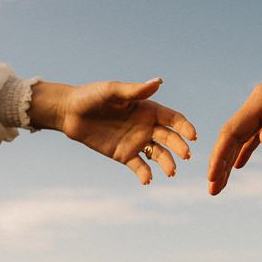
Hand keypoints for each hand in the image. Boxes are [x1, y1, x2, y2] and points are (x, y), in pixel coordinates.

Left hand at [28, 78, 196, 184]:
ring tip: (171, 172)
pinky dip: (145, 174)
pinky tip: (147, 180)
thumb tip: (159, 82)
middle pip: (170, 138)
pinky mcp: (124, 155)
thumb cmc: (91, 96)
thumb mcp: (112, 91)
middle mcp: (147, 126)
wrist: (69, 113)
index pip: (173, 119)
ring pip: (159, 154)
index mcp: (148, 109)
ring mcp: (137, 142)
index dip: (185, 127)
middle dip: (180, 147)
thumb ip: (135, 90)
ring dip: (167, 163)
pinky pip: (139, 166)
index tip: (193, 136)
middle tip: (186, 156)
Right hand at [208, 64, 261, 194]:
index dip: (220, 155)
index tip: (212, 178)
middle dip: (220, 161)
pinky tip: (238, 166)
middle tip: (213, 190)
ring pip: (241, 135)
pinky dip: (244, 150)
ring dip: (230, 158)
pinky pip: (253, 133)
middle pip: (232, 133)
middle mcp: (261, 100)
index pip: (233, 130)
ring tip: (220, 184)